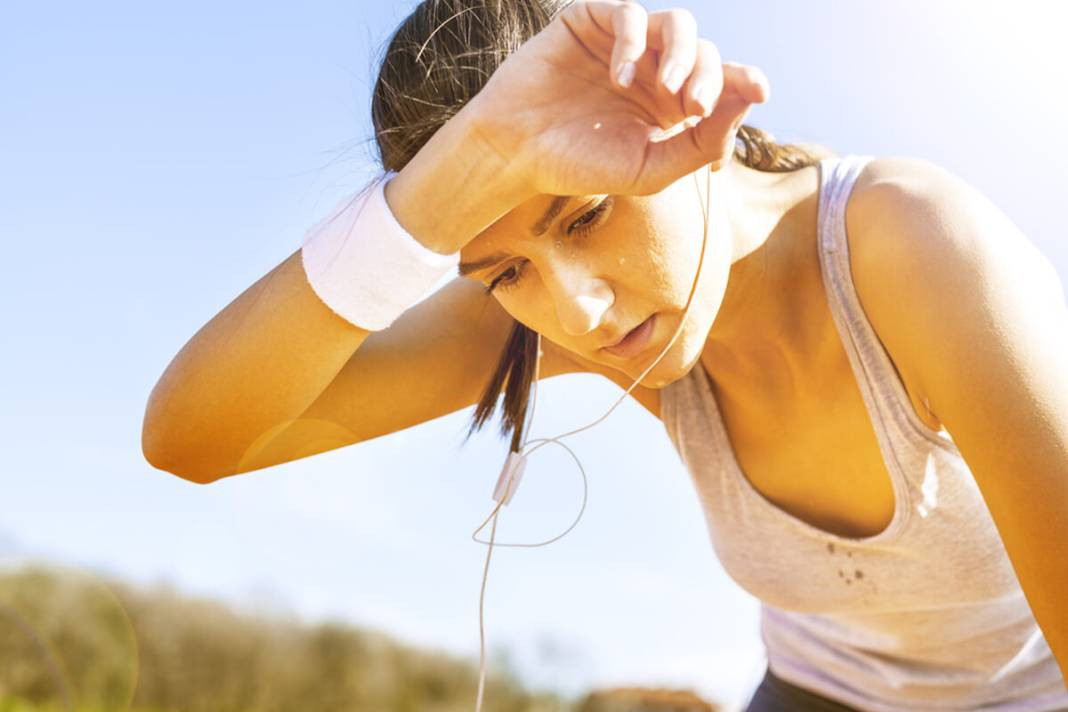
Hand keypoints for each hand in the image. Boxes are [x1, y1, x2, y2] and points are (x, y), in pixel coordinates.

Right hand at [465, 0, 769, 196]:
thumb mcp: (651, 168)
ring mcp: (623, 44)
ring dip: (682, 53)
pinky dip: (632, 41)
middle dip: (709, 78)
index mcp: (671, 106)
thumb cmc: (580, 165)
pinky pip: (630, 13)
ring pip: (678, 24)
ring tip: (667, 90)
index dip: (745, 81)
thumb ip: (701, 142)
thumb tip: (751, 98)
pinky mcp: (591, 21)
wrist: (515, 152)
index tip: (761, 91)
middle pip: (706, 53)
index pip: (721, 83)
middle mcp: (653, 70)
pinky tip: (618, 77)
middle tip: (693, 107)